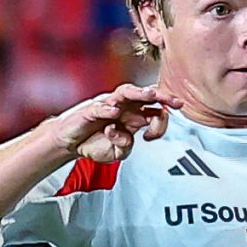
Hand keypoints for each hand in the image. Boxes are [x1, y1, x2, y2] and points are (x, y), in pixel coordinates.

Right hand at [48, 85, 177, 163]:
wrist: (71, 143)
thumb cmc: (95, 143)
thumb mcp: (117, 153)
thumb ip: (126, 147)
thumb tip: (127, 137)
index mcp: (134, 117)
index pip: (154, 113)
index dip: (161, 122)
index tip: (152, 136)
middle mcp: (123, 108)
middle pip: (146, 96)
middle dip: (162, 97)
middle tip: (175, 102)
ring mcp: (107, 106)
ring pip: (126, 93)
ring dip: (139, 93)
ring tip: (150, 94)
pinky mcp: (90, 110)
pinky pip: (99, 107)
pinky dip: (107, 108)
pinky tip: (114, 112)